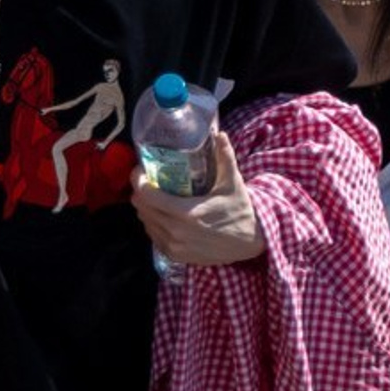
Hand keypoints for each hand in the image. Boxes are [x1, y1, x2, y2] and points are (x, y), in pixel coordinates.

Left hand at [133, 130, 264, 265]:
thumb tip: (219, 134)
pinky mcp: (176, 256)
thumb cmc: (240, 210)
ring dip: (146, 209)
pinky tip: (163, 215)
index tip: (141, 170)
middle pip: (142, 208)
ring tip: (156, 197)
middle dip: (141, 192)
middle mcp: (176, 232)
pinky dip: (153, 224)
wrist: (250, 242)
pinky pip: (153, 237)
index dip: (138, 180)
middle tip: (149, 182)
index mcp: (187, 212)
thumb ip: (224, 157)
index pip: (147, 195)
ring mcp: (175, 246)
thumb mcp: (233, 182)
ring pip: (145, 222)